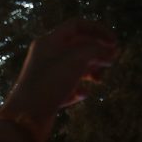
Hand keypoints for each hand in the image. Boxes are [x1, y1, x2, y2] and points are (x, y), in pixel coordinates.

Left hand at [0, 19, 117, 141]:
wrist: (26, 116)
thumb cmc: (51, 81)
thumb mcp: (77, 59)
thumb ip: (97, 50)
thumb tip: (111, 51)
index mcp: (49, 41)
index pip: (76, 26)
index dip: (98, 30)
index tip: (114, 42)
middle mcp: (45, 56)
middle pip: (77, 46)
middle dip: (96, 52)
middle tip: (111, 62)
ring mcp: (46, 75)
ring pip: (74, 67)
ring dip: (90, 70)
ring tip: (99, 80)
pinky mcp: (47, 95)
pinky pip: (67, 87)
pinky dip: (78, 89)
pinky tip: (83, 94)